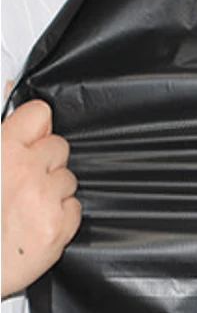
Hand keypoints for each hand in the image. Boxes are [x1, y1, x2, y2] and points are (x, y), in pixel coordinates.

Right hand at [1, 100, 80, 297]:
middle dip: (43, 160)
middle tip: (19, 180)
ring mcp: (45, 200)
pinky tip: (33, 222)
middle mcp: (26, 171)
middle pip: (58, 147)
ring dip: (51, 189)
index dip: (33, 125)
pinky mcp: (59, 227)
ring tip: (22, 205)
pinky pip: (74, 207)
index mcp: (0, 150)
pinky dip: (59, 213)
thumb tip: (8, 85)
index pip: (38, 115)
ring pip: (67, 178)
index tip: (28, 135)